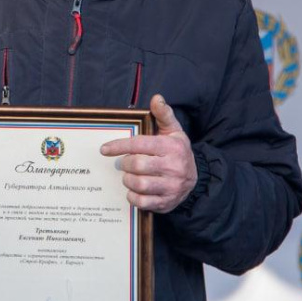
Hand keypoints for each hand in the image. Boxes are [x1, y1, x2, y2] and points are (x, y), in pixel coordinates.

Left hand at [99, 94, 196, 213]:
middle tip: (124, 163)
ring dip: (128, 180)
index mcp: (172, 147)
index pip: (139, 144)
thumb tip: (156, 98)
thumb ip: (163, 114)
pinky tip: (133, 190)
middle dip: (125, 163)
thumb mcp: (173, 131)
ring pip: (139, 184)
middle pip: (137, 165)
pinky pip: (143, 202)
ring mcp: (171, 186)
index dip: (119, 146)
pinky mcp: (167, 203)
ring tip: (129, 176)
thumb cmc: (177, 151)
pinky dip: (133, 196)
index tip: (104, 149)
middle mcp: (174, 167)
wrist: (197, 179)